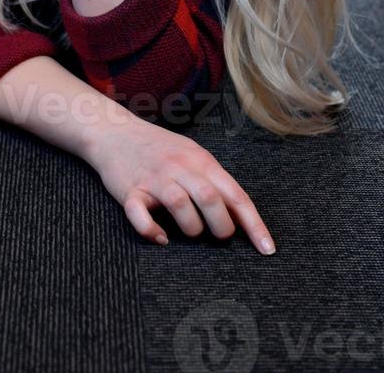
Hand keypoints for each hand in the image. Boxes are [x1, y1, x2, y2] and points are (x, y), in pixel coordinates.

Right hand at [87, 115, 275, 254]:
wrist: (116, 132)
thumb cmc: (159, 149)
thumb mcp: (192, 156)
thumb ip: (213, 181)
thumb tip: (240, 217)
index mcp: (201, 160)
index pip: (235, 195)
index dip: (254, 225)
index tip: (268, 250)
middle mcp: (179, 167)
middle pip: (210, 199)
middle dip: (221, 227)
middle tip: (218, 236)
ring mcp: (154, 178)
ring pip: (179, 205)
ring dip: (191, 228)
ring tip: (190, 232)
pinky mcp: (129, 190)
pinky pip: (139, 215)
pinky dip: (151, 231)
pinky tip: (160, 237)